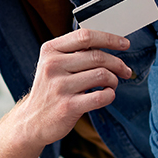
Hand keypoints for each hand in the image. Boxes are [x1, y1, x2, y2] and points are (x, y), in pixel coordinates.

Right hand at [17, 29, 131, 145]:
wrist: (32, 121)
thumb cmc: (49, 90)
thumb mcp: (53, 64)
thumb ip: (75, 52)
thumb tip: (109, 44)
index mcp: (50, 50)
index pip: (85, 36)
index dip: (109, 38)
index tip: (124, 44)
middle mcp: (52, 66)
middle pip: (97, 56)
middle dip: (117, 63)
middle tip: (125, 70)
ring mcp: (59, 87)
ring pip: (102, 75)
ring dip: (114, 80)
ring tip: (111, 85)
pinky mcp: (68, 107)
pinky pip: (101, 96)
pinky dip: (110, 95)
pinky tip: (107, 95)